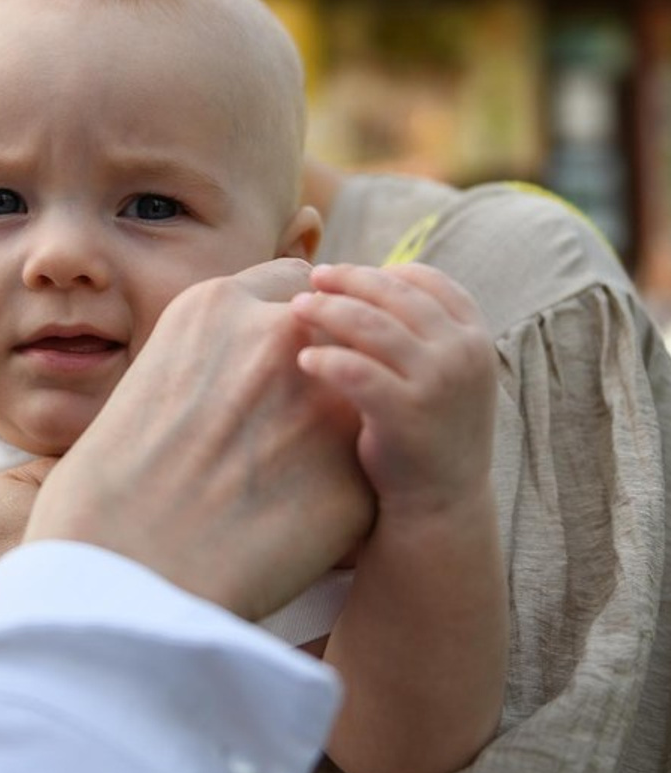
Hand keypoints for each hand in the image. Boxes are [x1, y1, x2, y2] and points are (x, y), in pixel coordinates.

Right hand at [28, 259, 373, 621]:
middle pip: (336, 329)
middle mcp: (277, 337)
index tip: (282, 357)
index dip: (289, 324)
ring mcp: (323, 401)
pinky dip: (342, 489)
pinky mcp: (354, 474)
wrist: (117, 566)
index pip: (290, 285)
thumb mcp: (150, 375)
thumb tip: (247, 369)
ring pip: (360, 396)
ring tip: (289, 473)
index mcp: (216, 305)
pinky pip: (364, 469)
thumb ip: (212, 354)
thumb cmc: (108, 482)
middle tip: (292, 417)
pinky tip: (294, 521)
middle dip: (324, 363)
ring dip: (339, 422)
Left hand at [292, 262, 497, 516]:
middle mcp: (464, 354)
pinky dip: (327, 359)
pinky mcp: (407, 415)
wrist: (442, 501)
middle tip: (312, 279)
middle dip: (348, 281)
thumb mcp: (439, 369)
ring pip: (373, 326)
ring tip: (297, 307)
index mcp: (475, 336)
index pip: (427, 280)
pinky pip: (358, 372)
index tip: (344, 274)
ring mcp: (438, 383)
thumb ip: (415, 328)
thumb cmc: (425, 424)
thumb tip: (357, 277)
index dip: (381, 272)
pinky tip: (304, 359)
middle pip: (396, 295)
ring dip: (330, 309)